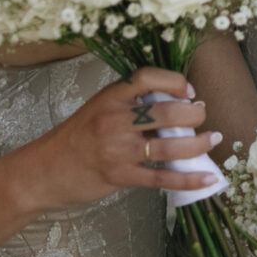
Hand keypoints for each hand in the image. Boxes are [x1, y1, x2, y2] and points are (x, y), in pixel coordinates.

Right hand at [23, 69, 222, 212]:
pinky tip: (208, 179)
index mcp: (110, 97)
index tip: (189, 92)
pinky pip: (162, 178)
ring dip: (198, 144)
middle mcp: (114, 119)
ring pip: (169, 147)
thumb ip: (130, 106)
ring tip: (213, 139)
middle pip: (166, 112)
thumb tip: (175, 106)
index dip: (174, 81)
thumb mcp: (98, 110)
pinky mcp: (119, 175)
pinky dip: (189, 178)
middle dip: (194, 115)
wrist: (43, 170)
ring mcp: (116, 149)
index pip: (147, 77)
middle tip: (204, 116)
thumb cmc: (75, 139)